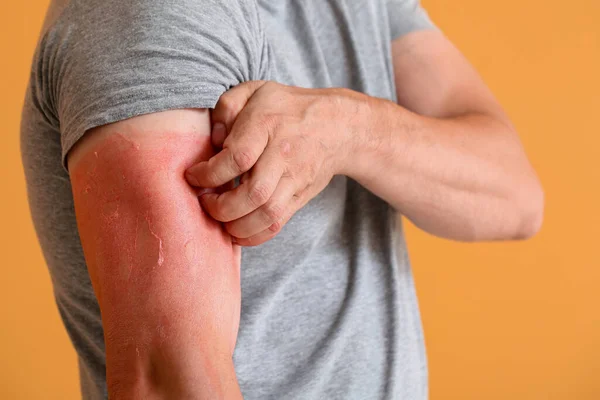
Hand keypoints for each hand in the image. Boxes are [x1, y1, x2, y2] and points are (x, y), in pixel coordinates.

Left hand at [185, 81, 358, 245]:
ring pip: (267, 214)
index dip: (209, 173)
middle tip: (205, 202)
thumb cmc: (287, 108)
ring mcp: (294, 180)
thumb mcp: (255, 91)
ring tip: (220, 219)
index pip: (237, 157)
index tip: (193, 176)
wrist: (336, 126)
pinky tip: (237, 232)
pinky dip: (254, 236)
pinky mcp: (299, 197)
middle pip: (253, 194)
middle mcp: (283, 155)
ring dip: (236, 226)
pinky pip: (277, 224)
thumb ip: (227, 106)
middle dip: (221, 207)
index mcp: (267, 125)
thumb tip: (215, 139)